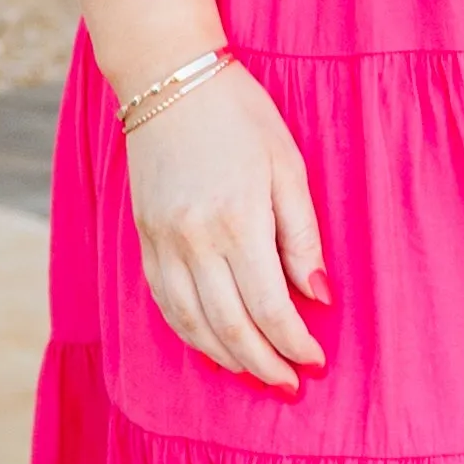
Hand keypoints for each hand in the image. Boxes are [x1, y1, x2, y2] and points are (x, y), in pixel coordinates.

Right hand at [123, 64, 327, 391]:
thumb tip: (318, 294)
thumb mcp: (288, 166)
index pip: (270, 307)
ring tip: (254, 372)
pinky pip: (164, 302)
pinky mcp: (144, 237)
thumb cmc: (241, 115)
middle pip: (229, 326)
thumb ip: (302, 235)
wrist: (169, 79)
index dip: (293, 343)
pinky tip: (210, 345)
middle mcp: (195, 241)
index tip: (314, 361)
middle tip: (288, 384)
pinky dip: (188, 332)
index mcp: (239, 222)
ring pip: (192, 323)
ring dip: (225, 356)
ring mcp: (163, 242)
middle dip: (262, 363)